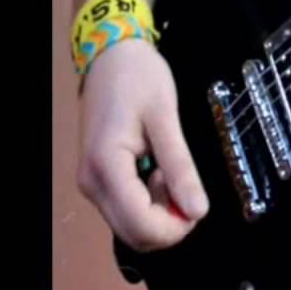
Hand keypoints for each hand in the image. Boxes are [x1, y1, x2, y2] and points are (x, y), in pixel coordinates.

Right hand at [77, 38, 208, 251]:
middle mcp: (92, 184)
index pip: (141, 226)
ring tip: (169, 169)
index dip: (176, 227)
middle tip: (185, 184)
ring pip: (130, 225)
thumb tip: (198, 212)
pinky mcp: (98, 179)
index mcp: (107, 168)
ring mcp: (92, 183)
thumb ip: (180, 167)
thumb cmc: (139, 78)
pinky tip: (158, 170)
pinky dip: (149, 202)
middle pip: (134, 235)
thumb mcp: (166, 118)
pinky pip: (126, 208)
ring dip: (159, 212)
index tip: (198, 202)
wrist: (111, 55)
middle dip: (169, 223)